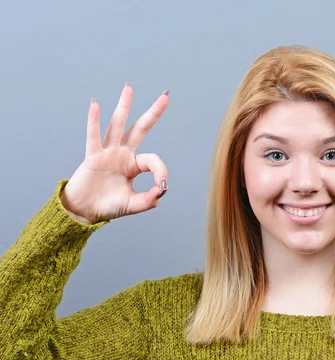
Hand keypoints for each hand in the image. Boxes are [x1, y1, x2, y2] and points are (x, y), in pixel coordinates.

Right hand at [60, 83, 169, 224]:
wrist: (85, 211)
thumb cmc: (108, 207)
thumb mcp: (133, 205)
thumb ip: (149, 199)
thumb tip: (161, 189)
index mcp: (134, 165)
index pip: (153, 160)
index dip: (161, 172)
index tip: (161, 187)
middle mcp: (122, 154)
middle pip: (140, 129)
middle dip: (153, 113)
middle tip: (165, 96)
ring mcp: (107, 153)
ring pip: (118, 126)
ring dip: (124, 107)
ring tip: (130, 88)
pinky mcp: (93, 157)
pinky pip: (93, 136)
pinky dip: (94, 121)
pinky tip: (95, 105)